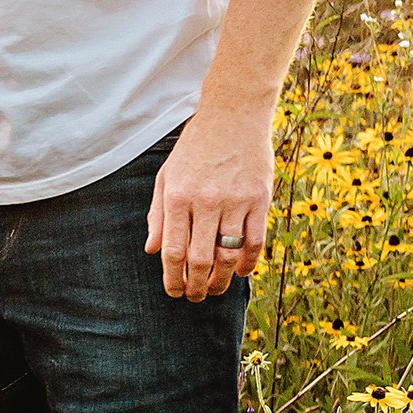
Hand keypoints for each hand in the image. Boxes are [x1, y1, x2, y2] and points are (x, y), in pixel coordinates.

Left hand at [146, 108, 272, 300]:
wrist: (233, 115)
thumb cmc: (195, 148)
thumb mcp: (166, 177)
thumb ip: (158, 215)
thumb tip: (153, 250)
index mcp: (178, 197)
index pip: (173, 251)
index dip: (172, 279)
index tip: (174, 292)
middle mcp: (206, 202)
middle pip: (200, 259)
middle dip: (195, 286)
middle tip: (194, 297)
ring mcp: (235, 201)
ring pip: (229, 255)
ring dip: (221, 280)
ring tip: (215, 289)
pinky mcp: (260, 199)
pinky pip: (256, 241)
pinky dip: (249, 263)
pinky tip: (241, 272)